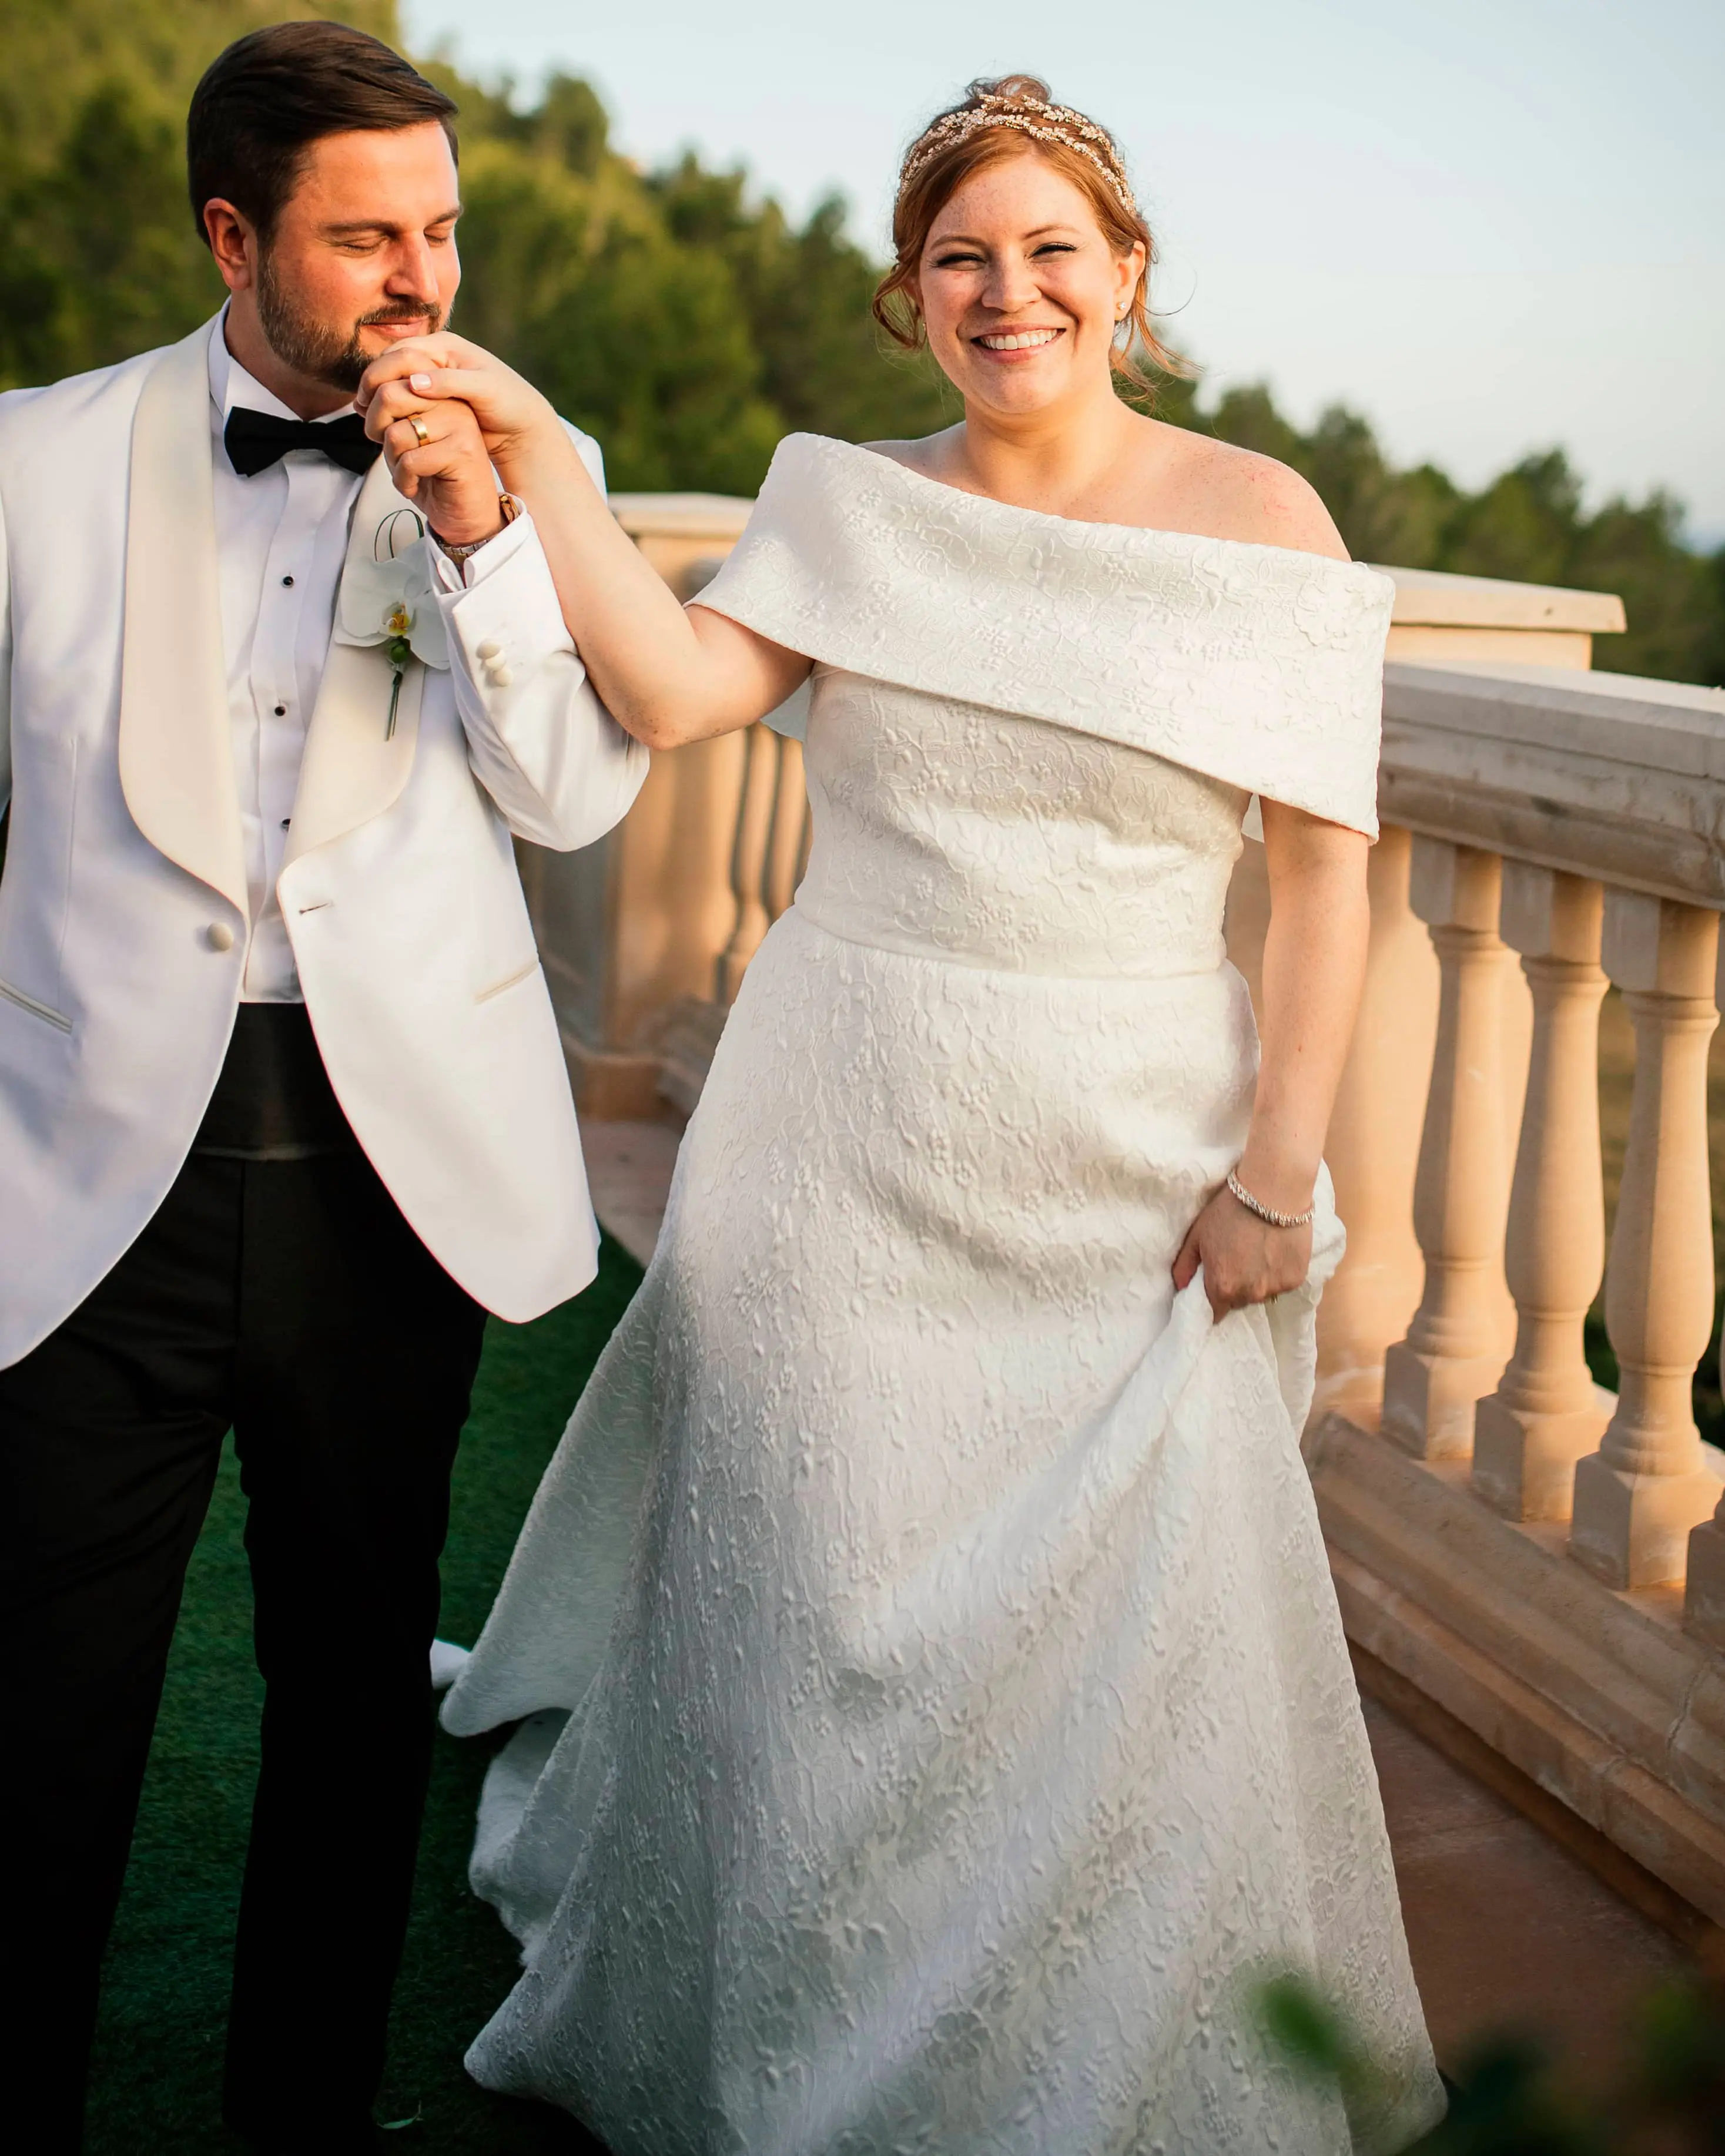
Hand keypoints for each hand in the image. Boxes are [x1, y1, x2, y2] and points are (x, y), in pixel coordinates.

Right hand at [357, 332, 562, 493]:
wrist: (523, 423)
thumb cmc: (509, 404)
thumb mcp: (483, 391)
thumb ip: (450, 384)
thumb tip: (414, 383)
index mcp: (447, 345)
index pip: (401, 352)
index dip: (380, 373)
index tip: (367, 397)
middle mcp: (438, 354)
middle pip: (392, 361)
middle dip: (373, 381)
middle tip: (360, 406)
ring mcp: (435, 372)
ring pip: (395, 376)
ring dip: (378, 393)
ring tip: (365, 414)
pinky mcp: (435, 392)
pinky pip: (404, 392)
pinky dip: (390, 402)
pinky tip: (382, 419)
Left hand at [367, 390, 504, 547]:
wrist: (466, 516)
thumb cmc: (434, 478)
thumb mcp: (405, 439)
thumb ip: (390, 415)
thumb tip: (359, 400)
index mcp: (438, 393)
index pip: (391, 377)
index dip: (371, 404)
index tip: (377, 429)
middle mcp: (451, 402)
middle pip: (389, 395)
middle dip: (376, 427)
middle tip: (390, 451)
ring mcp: (459, 425)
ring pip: (397, 433)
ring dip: (392, 460)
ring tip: (408, 472)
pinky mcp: (461, 452)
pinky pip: (410, 461)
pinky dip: (403, 480)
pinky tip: (415, 486)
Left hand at [1171, 1183, 1311, 1320]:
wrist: (1273, 1190)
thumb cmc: (1229, 1210)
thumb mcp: (1198, 1235)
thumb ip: (1185, 1266)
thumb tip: (1181, 1286)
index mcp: (1222, 1287)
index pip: (1215, 1312)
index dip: (1213, 1301)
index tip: (1215, 1287)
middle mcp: (1250, 1294)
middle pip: (1239, 1301)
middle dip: (1235, 1288)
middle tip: (1237, 1261)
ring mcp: (1275, 1288)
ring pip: (1262, 1293)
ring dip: (1258, 1281)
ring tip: (1258, 1253)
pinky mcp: (1296, 1278)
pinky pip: (1282, 1283)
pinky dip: (1278, 1273)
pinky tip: (1275, 1250)